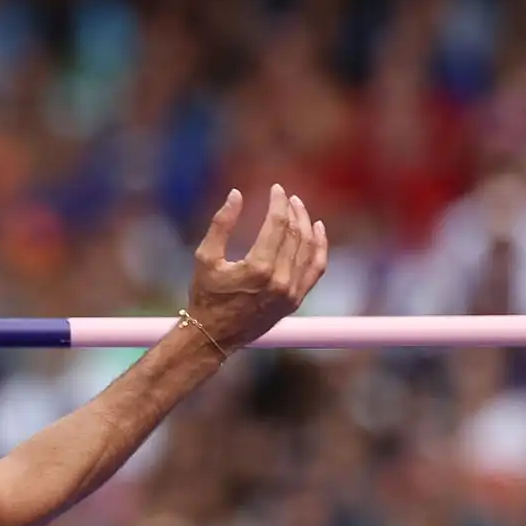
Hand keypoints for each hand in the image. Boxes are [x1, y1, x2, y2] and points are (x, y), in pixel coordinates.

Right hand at [186, 184, 328, 351]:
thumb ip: (220, 224)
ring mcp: (291, 292)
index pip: (278, 224)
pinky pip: (316, 268)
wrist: (213, 336)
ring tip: (300, 209)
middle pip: (295, 233)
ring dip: (307, 224)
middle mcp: (280, 280)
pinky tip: (317, 231)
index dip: (278, 203)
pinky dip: (320, 247)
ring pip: (309, 248)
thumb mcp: (205, 258)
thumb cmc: (205, 296)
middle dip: (292, 210)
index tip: (276, 189)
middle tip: (287, 196)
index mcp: (258, 267)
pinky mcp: (296, 300)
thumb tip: (236, 194)